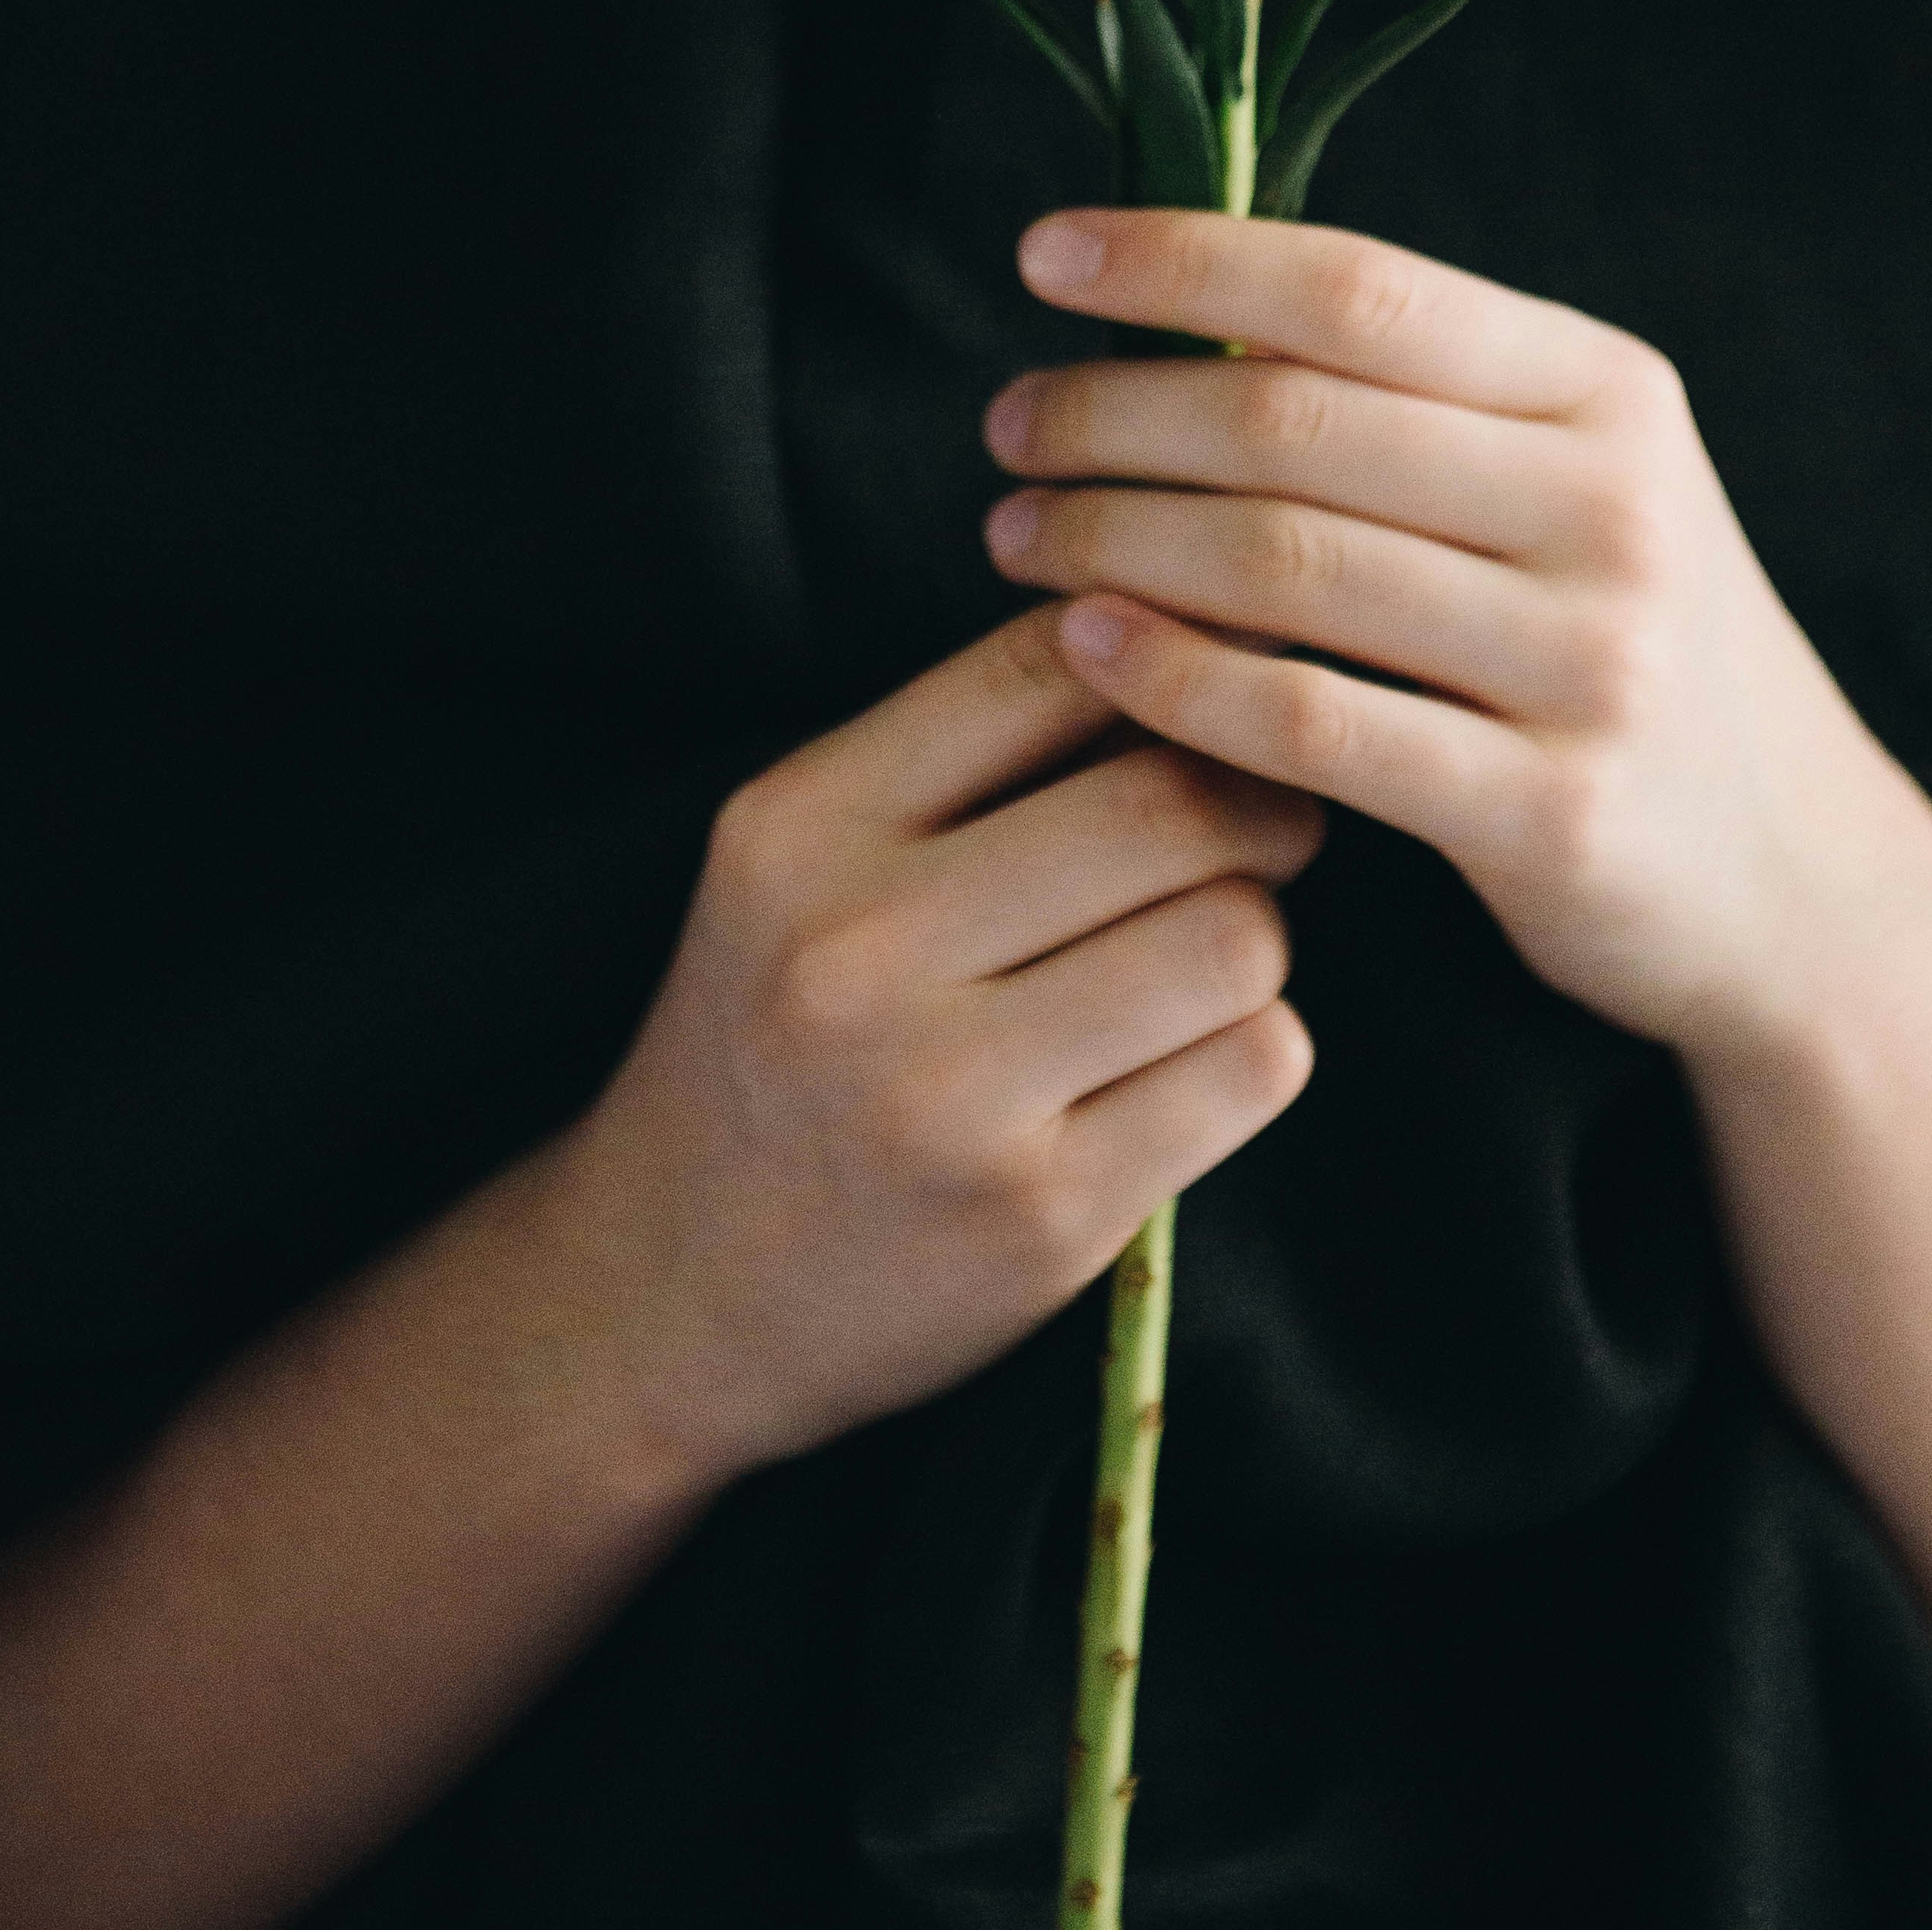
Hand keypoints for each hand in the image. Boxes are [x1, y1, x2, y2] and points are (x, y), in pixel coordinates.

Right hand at [552, 608, 1319, 1489]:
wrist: (666, 1290)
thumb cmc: (774, 1036)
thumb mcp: (805, 859)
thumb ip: (967, 751)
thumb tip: (1191, 641)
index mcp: (801, 828)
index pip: (1047, 666)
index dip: (1168, 658)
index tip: (1202, 696)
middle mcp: (862, 952)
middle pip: (1175, 802)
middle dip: (1255, 803)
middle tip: (1265, 824)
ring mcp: (952, 1097)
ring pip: (1237, 937)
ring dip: (1257, 934)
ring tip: (1206, 952)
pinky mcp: (1042, 1219)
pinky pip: (1250, 1069)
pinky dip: (1254, 1048)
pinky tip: (1189, 1061)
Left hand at [979, 210, 1931, 1064]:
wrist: (1796, 879)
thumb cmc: (1620, 642)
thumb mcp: (1576, 482)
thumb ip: (1420, 395)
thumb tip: (1180, 297)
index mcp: (1607, 392)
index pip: (1358, 286)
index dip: (1183, 258)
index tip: (1043, 255)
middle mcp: (1613, 508)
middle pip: (1294, 423)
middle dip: (1114, 412)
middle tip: (1007, 427)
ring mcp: (1592, 664)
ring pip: (1285, 566)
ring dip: (1112, 537)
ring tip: (1013, 533)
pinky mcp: (1553, 814)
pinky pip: (1313, 724)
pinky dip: (1173, 677)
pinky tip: (1082, 646)